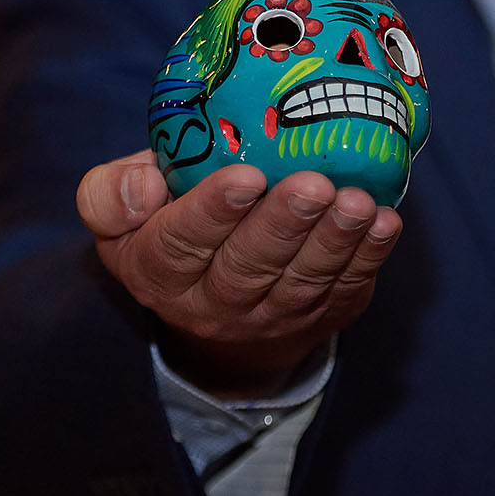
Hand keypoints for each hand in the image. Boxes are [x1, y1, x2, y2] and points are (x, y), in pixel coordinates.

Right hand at [76, 150, 401, 397]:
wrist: (215, 305)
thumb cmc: (169, 229)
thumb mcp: (120, 217)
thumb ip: (110, 195)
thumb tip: (144, 186)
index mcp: (156, 271)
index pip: (178, 245)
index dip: (211, 213)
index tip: (244, 178)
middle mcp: (211, 305)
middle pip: (248, 267)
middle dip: (284, 224)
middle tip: (314, 184)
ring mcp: (269, 317)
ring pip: (301, 281)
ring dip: (334, 241)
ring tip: (357, 202)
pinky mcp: (318, 317)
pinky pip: (344, 289)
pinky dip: (368, 257)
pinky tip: (384, 223)